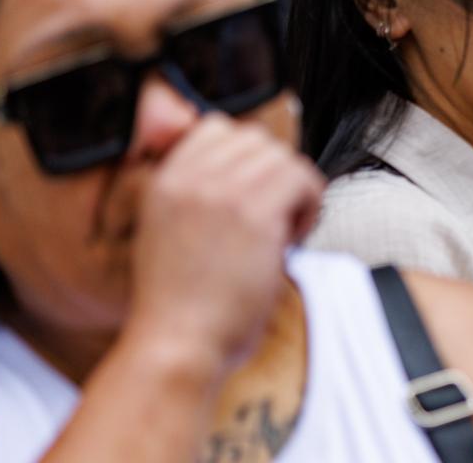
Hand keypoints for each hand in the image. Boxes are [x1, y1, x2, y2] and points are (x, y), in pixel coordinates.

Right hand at [124, 113, 323, 372]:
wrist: (176, 345)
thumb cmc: (180, 306)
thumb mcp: (167, 233)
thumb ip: (197, 196)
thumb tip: (252, 173)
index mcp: (164, 180)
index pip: (217, 128)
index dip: (246, 158)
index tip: (252, 195)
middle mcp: (189, 177)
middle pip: (256, 139)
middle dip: (273, 174)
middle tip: (272, 218)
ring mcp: (221, 192)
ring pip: (283, 158)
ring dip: (294, 191)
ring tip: (282, 231)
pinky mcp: (254, 213)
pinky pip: (303, 180)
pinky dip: (309, 206)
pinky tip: (292, 239)